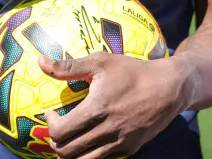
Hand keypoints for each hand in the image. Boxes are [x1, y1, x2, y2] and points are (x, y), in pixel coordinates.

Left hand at [39, 53, 187, 158]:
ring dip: (71, 153)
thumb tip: (40, 62)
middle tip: (59, 127)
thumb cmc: (133, 71)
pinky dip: (90, 153)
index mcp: (98, 110)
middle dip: (56, 142)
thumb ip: (69, 66)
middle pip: (67, 152)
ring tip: (71, 137)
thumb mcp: (102, 62)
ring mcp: (119, 144)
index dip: (50, 125)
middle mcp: (107, 131)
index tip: (52, 112)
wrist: (170, 88)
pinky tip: (91, 138)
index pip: (60, 133)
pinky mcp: (129, 149)